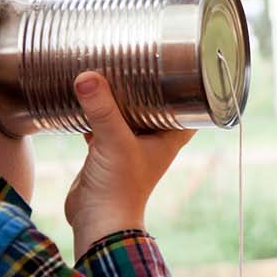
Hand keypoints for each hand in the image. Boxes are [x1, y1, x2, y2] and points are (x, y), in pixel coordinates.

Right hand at [63, 70, 193, 252]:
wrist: (98, 222)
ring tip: (111, 69)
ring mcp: (128, 147)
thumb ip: (101, 109)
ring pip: (127, 114)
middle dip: (149, 83)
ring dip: (120, 96)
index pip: (191, 108)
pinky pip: (103, 124)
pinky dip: (96, 111)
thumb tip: (87, 77)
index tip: (185, 61)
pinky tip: (85, 96)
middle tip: (142, 55)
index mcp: (168, 138)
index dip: (191, 86)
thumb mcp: (113, 141)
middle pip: (156, 105)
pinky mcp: (105, 152)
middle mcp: (152, 141)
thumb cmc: (119, 189)